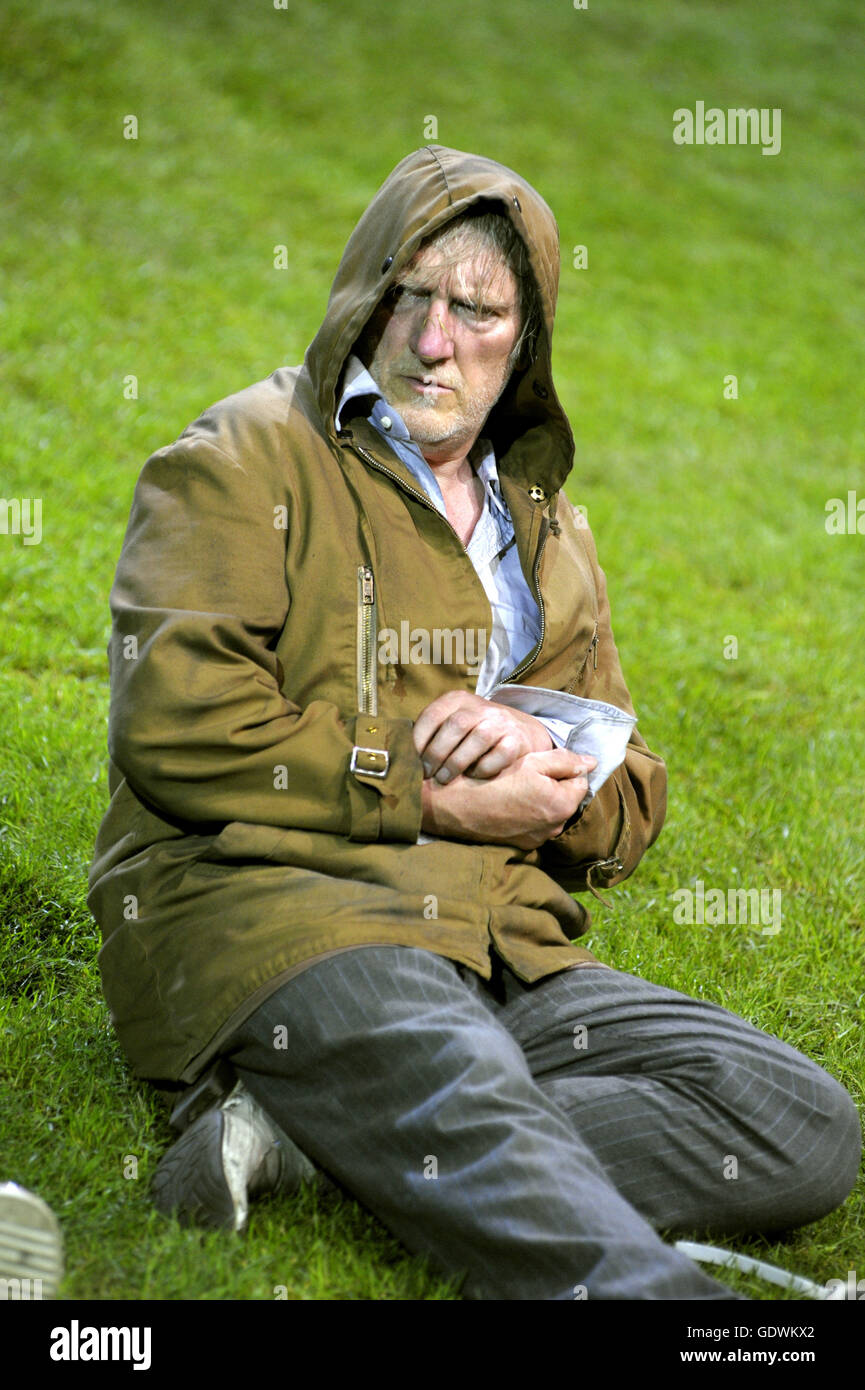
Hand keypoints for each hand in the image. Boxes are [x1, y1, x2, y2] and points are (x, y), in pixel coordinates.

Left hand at [413, 690, 554, 783]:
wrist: (519, 733)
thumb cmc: (473, 734)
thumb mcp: (452, 725)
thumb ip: (431, 735)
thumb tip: (401, 758)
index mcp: (457, 700)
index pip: (433, 715)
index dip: (419, 740)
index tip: (411, 762)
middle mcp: (481, 707)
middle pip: (456, 725)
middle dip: (437, 753)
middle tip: (427, 774)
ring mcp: (501, 722)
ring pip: (479, 738)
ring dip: (457, 762)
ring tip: (444, 779)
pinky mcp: (517, 740)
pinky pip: (501, 754)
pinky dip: (484, 768)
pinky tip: (474, 777)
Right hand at [420, 748, 597, 850]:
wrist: (455, 807)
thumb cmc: (491, 780)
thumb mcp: (530, 762)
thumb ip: (564, 760)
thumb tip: (592, 761)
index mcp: (562, 804)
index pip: (580, 780)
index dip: (562, 767)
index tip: (540, 763)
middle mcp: (555, 827)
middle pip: (565, 797)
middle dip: (552, 784)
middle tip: (524, 774)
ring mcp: (538, 839)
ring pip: (548, 811)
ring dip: (539, 800)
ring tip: (513, 789)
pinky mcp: (522, 846)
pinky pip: (533, 824)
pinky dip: (526, 814)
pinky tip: (507, 804)